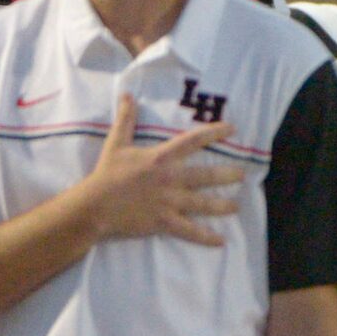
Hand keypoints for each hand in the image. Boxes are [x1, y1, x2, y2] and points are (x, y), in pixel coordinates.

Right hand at [79, 95, 238, 247]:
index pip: (192, 141)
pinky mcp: (164, 222)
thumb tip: (127, 95)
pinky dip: (205, 237)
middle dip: (226, 175)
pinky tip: (220, 241)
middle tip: (242, 175)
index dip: (214, 133)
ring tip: (236, 206)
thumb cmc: (106, 174)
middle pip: (205, 176)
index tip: (232, 129)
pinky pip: (189, 231)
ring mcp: (168, 202)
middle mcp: (169, 179)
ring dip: (222, 205)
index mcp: (160, 158)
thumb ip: (126, 119)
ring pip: (202, 204)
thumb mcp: (116, 143)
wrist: (94, 205)